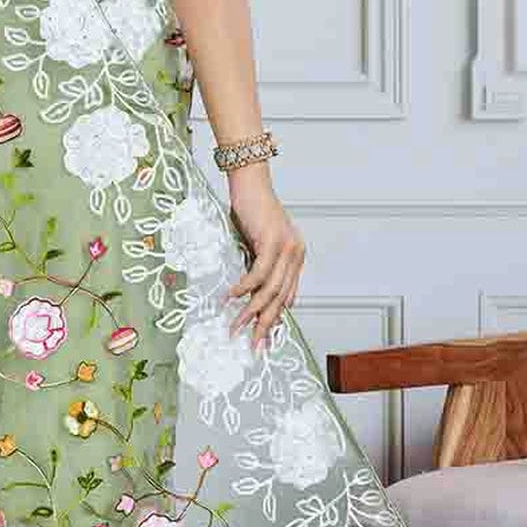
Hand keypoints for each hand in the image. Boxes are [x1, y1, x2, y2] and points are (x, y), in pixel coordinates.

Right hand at [223, 170, 306, 348]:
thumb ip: (258, 266)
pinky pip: (259, 273)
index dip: (274, 319)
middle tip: (252, 344)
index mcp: (295, 257)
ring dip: (251, 311)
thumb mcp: (256, 244)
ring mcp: (287, 249)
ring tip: (235, 325)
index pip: (287, 296)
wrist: (250, 181)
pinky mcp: (273, 241)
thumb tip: (248, 292)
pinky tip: (231, 297)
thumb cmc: (250, 210)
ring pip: (270, 290)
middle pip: (280, 299)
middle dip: (264, 325)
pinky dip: (244, 287)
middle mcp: (295, 255)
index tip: (262, 338)